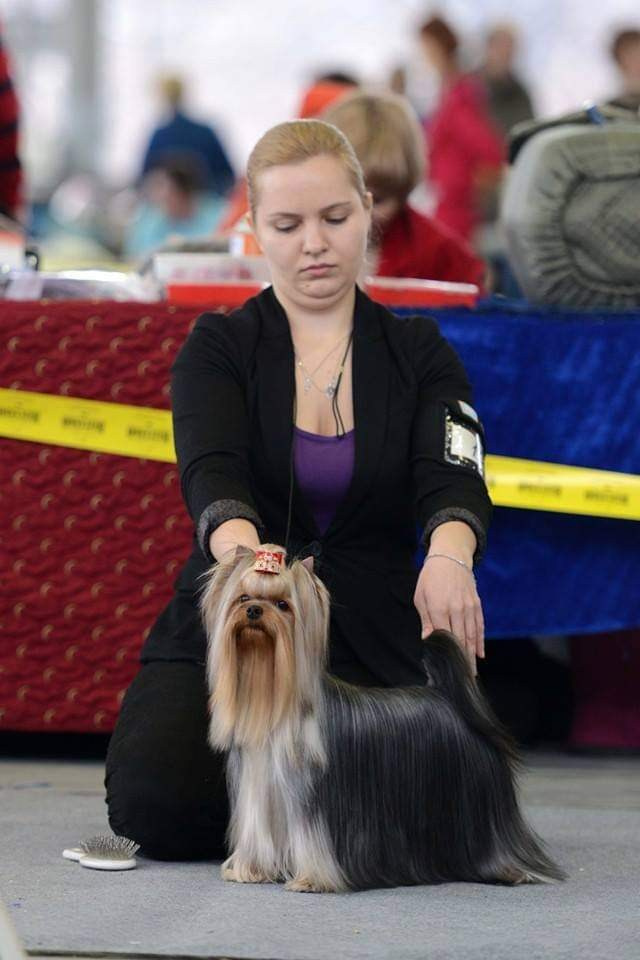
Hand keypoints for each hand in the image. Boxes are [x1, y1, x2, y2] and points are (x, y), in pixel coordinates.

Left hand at [413, 554, 484, 674]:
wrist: (450, 557)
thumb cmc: (430, 578)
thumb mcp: (421, 597)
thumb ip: (426, 620)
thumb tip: (428, 639)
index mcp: (439, 608)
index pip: (444, 638)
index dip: (447, 655)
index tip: (448, 671)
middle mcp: (456, 610)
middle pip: (460, 641)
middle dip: (462, 662)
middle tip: (463, 681)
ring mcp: (469, 607)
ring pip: (471, 636)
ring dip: (472, 656)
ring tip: (472, 674)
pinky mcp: (476, 605)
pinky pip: (479, 626)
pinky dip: (480, 642)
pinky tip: (480, 655)